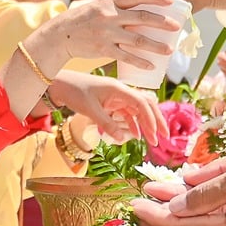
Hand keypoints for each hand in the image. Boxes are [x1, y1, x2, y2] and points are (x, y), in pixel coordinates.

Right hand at [32, 0, 182, 75]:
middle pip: (143, 17)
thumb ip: (115, 6)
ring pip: (138, 39)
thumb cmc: (80, 21)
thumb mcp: (97, 6)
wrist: (60, 35)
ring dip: (156, 45)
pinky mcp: (104, 49)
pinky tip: (151, 65)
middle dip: (163, 22)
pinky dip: (140, 61)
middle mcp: (111, 16)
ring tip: (169, 50)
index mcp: (110, 2)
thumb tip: (137, 5)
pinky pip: (126, 56)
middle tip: (176, 26)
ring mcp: (108, 33)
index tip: (171, 1)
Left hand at [46, 71, 164, 142]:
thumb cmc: (74, 92)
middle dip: (156, 121)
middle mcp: (121, 91)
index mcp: (118, 89)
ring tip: (152, 141)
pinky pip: (127, 113)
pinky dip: (133, 124)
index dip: (151, 119)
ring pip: (138, 110)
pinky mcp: (111, 102)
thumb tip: (122, 138)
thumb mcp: (90, 110)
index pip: (142, 103)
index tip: (156, 134)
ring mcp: (117, 97)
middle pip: (146, 105)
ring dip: (146, 125)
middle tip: (164, 137)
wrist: (60, 84)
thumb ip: (106, 123)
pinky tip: (136, 136)